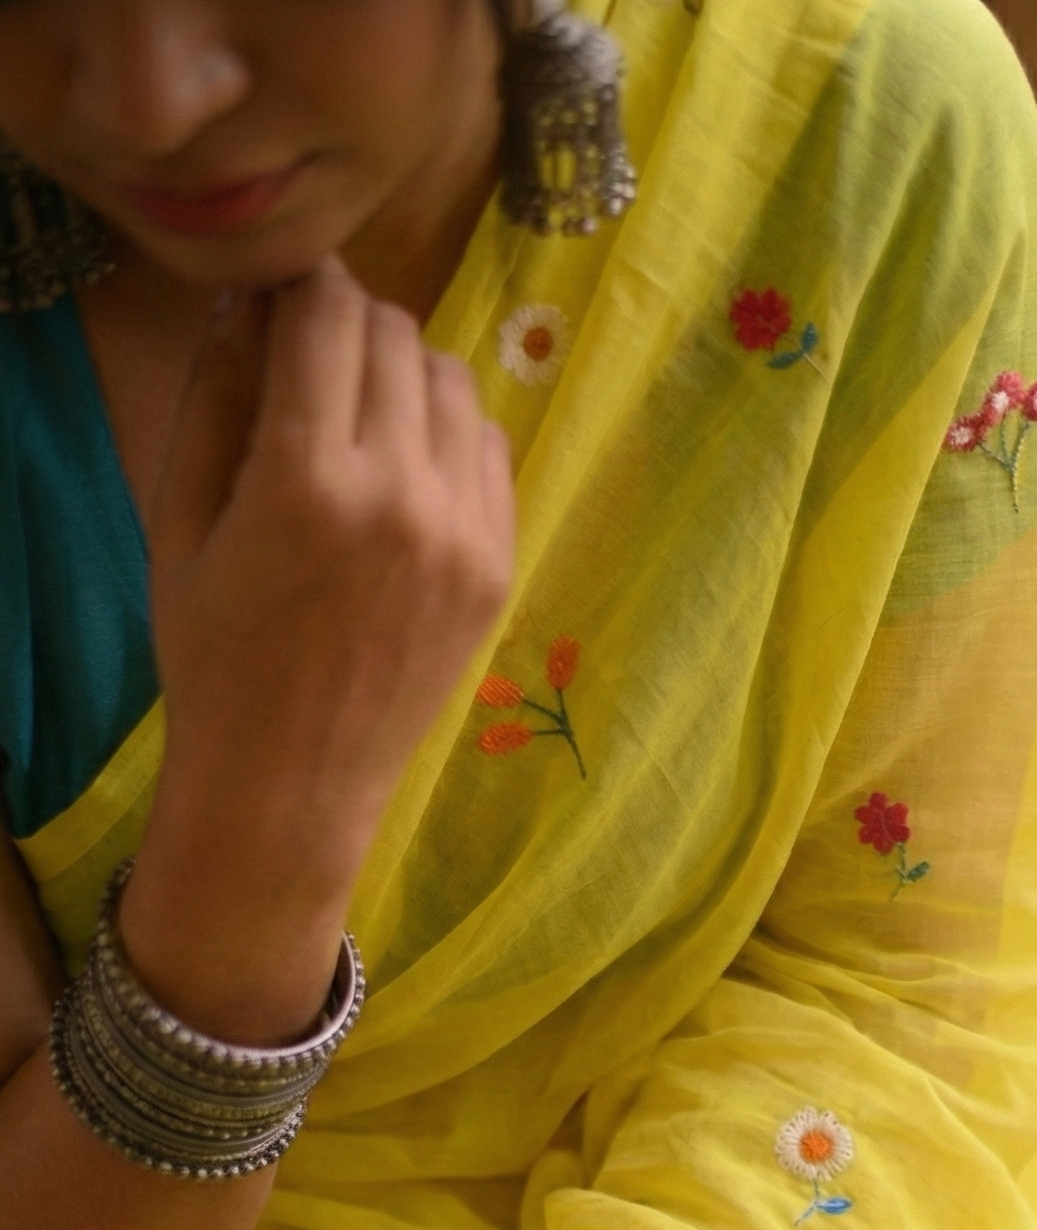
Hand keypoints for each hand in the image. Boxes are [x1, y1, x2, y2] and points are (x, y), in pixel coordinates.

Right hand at [123, 258, 514, 1041]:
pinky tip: (407, 469)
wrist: (291, 784)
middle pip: (395, 335)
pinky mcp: (499, 567)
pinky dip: (451, 433)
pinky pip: (491, 448)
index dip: (301, 286)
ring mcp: (463, 534)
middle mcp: (399, 495)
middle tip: (315, 360)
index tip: (284, 298)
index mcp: (306, 479)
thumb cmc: (215, 655)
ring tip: (364, 416)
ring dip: (407, 373)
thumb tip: (255, 300)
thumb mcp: (184, 520)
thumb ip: (218, 397)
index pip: (326, 313)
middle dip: (350, 326)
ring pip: (453, 381)